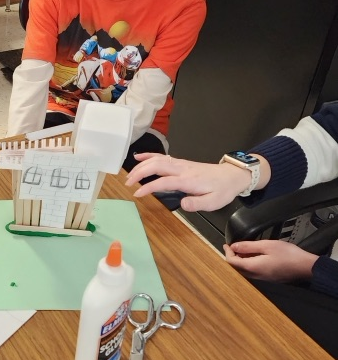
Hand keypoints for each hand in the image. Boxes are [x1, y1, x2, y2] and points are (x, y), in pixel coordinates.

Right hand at [125, 153, 256, 211]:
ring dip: (141, 166)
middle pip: (157, 166)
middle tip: (128, 183)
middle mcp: (182, 169)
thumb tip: (182, 203)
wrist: (231, 176)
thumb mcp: (213, 202)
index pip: (164, 182)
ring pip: (157, 160)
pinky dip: (149, 156)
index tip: (137, 194)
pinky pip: (162, 157)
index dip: (148, 187)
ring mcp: (181, 164)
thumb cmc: (222, 190)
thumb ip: (197, 203)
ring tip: (129, 175)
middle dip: (140, 173)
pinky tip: (139, 157)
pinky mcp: (180, 163)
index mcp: (188, 180)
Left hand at [223, 240, 318, 282]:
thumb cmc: (288, 255)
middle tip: (232, 246)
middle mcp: (254, 275)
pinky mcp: (267, 278)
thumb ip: (248, 246)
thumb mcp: (267, 245)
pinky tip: (253, 256)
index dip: (227, 253)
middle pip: (236, 268)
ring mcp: (261, 278)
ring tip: (242, 249)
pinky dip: (248, 264)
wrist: (305, 268)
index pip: (232, 262)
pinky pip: (252, 272)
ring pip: (244, 271)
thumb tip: (234, 246)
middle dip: (232, 257)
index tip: (227, 244)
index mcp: (252, 267)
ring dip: (240, 261)